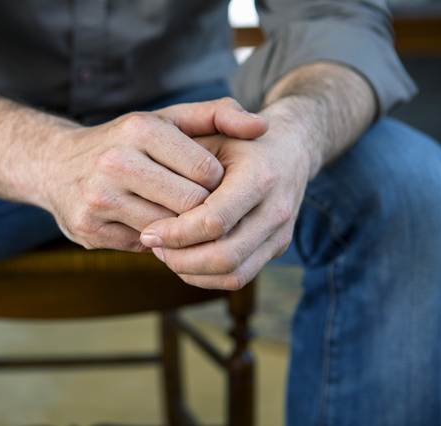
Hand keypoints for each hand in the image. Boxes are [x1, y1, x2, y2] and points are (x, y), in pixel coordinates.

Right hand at [40, 98, 268, 251]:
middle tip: (200, 207)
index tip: (210, 184)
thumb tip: (263, 127)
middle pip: (190, 205)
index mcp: (140, 129)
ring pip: (168, 230)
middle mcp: (117, 162)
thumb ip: (217, 114)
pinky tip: (147, 224)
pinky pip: (142, 246)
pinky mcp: (88, 229)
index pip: (208, 172)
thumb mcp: (167, 120)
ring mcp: (99, 199)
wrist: (55, 164)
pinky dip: (152, 240)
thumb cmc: (126, 142)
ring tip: (175, 214)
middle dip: (201, 210)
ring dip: (178, 227)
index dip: (217, 184)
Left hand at [140, 113, 310, 289]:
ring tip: (165, 253)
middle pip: (224, 256)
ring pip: (232, 275)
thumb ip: (184, 162)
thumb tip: (152, 200)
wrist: (291, 148)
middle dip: (181, 259)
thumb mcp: (212, 134)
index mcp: (260, 177)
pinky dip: (206, 276)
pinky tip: (183, 258)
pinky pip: (239, 277)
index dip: (176, 233)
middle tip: (153, 245)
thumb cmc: (239, 140)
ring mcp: (280, 234)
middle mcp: (275, 210)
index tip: (148, 231)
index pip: (214, 222)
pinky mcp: (278, 248)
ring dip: (192, 271)